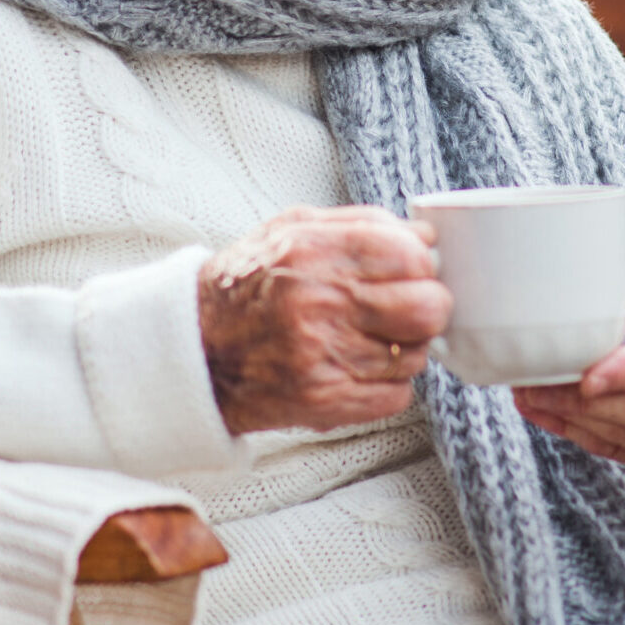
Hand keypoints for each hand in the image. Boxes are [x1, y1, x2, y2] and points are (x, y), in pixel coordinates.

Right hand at [198, 205, 450, 436]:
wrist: (197, 347)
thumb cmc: (250, 282)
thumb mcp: (293, 228)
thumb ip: (362, 223)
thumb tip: (426, 238)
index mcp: (312, 251)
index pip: (410, 256)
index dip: (421, 264)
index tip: (411, 270)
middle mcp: (319, 303)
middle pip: (426, 308)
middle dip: (428, 306)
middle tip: (407, 306)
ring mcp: (323, 355)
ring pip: (415, 355)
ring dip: (404, 347)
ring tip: (371, 337)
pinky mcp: (324, 400)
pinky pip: (396, 396)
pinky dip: (387, 383)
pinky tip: (357, 366)